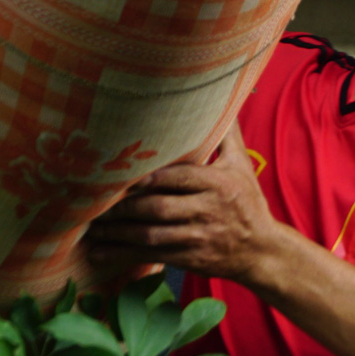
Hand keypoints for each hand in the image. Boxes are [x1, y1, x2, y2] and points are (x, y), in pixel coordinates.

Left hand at [84, 124, 288, 286]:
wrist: (262, 250)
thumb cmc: (247, 202)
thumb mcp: (240, 166)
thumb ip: (226, 134)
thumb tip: (221, 95)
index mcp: (218, 184)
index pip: (177, 177)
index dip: (146, 178)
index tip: (119, 175)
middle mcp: (207, 210)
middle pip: (158, 208)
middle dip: (123, 207)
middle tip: (94, 203)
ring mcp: (198, 237)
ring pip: (150, 235)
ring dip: (117, 232)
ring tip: (92, 227)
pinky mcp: (190, 259)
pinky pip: (152, 257)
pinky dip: (124, 254)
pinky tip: (101, 252)